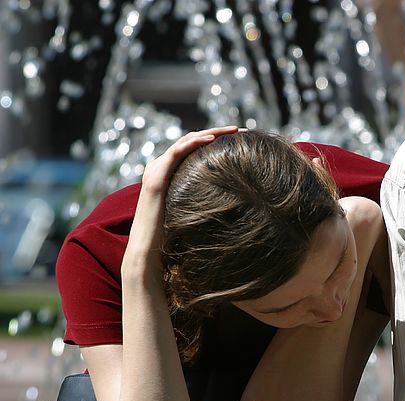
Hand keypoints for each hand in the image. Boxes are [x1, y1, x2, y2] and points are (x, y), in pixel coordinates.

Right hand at [125, 126, 239, 271]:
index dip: (215, 141)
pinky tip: (211, 139)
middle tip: (242, 130)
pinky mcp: (156, 178)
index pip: (193, 149)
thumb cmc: (170, 239)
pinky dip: (193, 143)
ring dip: (210, 133)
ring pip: (185, 141)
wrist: (147, 251)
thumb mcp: (192, 214)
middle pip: (191, 140)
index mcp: (169, 174)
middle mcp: (160, 168)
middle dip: (217, 133)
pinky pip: (175, 153)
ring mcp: (156, 171)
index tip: (240, 140)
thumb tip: (233, 209)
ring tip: (233, 130)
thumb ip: (203, 203)